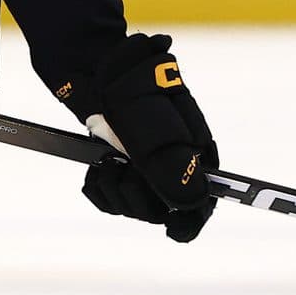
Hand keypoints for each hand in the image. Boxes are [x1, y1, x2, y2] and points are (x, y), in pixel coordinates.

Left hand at [63, 32, 217, 242]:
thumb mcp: (156, 127)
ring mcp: (143, 165)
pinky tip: (97, 169)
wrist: (94, 68)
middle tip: (125, 172)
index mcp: (194, 154)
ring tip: (108, 164)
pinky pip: (108, 198)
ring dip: (115, 191)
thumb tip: (191, 203)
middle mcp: (172, 164)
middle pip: (163, 211)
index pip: (201, 202)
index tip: (173, 226)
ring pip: (133, 206)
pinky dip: (99, 187)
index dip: (190, 219)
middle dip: (140, 200)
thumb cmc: (131, 89)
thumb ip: (173, 167)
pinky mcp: (117, 165)